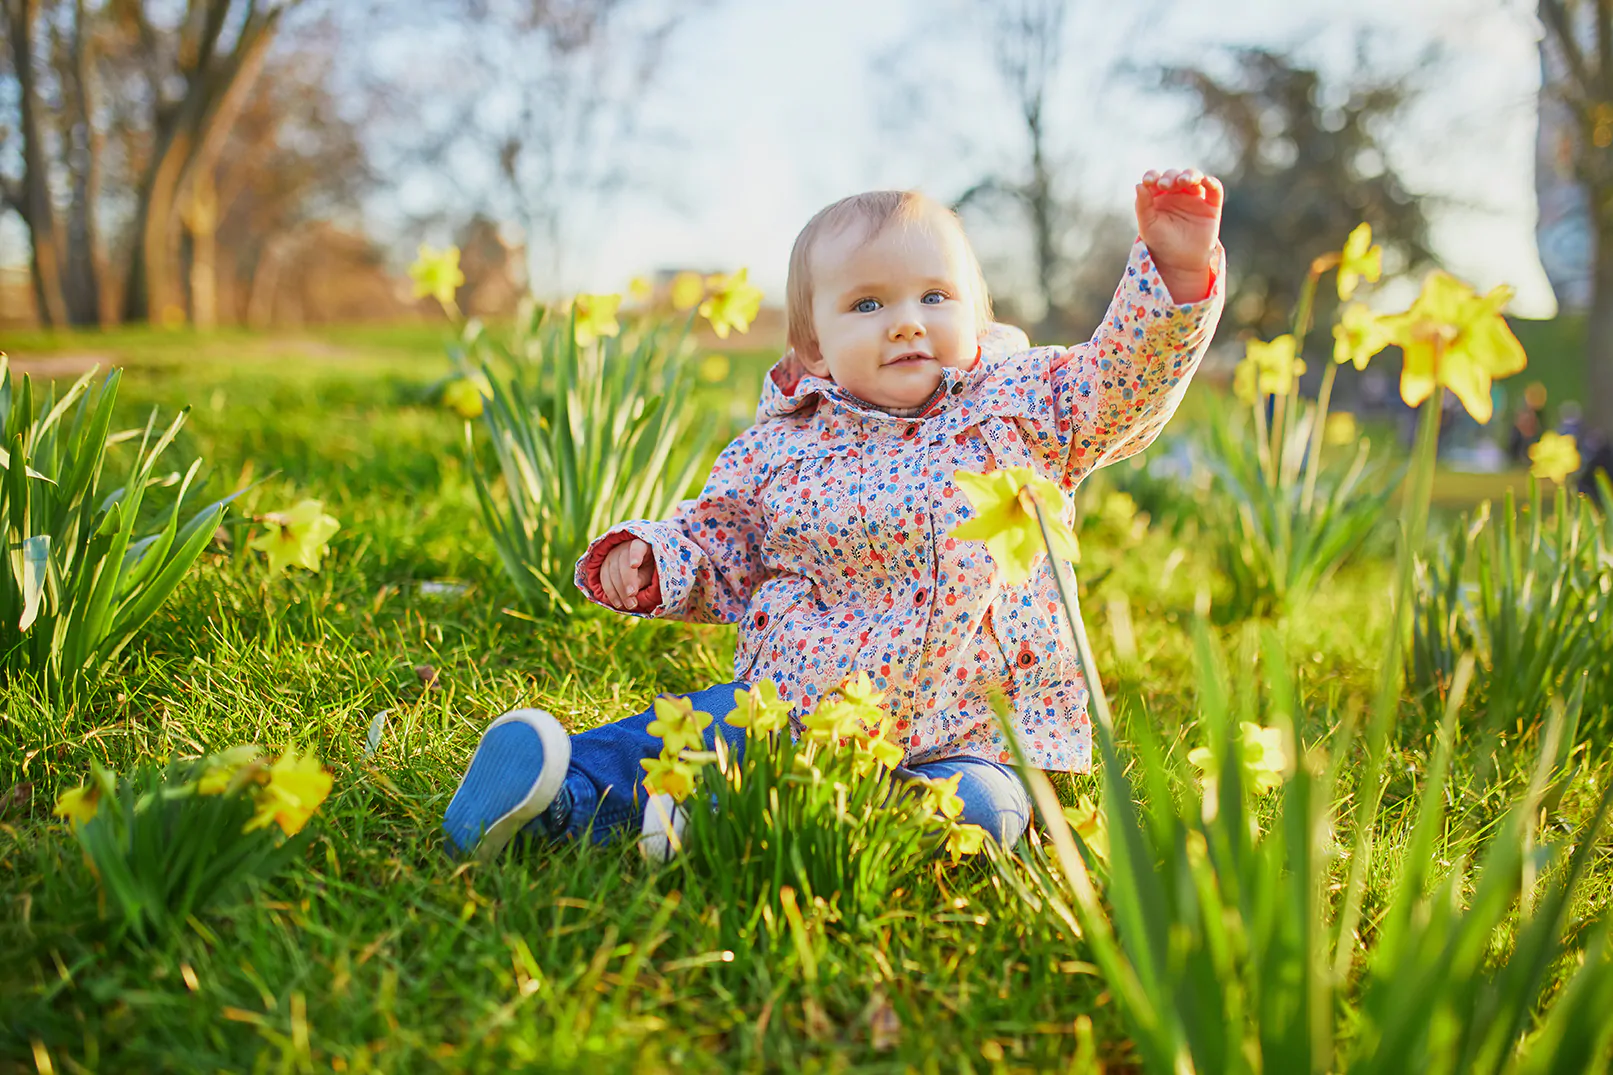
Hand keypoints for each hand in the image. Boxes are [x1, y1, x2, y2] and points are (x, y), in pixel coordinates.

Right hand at [600, 538, 656, 610]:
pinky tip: (618, 604)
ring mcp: (611, 555)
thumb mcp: (650, 572)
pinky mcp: (604, 566)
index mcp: (639, 544)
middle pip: (622, 564)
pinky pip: (604, 580)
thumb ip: (643, 579)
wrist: (638, 565)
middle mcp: (623, 547)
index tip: (634, 565)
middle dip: (627, 582)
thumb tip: (631, 592)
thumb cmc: (648, 568)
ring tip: (629, 605)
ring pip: (611, 573)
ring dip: (619, 592)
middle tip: (633, 598)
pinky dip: (611, 594)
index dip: (635, 555)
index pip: (636, 548)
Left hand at [1134, 168, 1223, 302]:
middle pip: (1175, 176)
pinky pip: (1214, 190)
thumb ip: (1143, 206)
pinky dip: (1212, 183)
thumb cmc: (1160, 243)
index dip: (1153, 176)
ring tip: (1185, 181)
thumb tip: (1140, 185)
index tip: (1149, 181)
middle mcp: (1176, 193)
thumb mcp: (1147, 225)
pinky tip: (1206, 182)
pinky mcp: (1211, 206)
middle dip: (1171, 177)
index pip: (1156, 179)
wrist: (1180, 263)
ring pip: (1194, 178)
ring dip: (1190, 175)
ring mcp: (1194, 198)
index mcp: (1158, 196)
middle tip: (1166, 185)